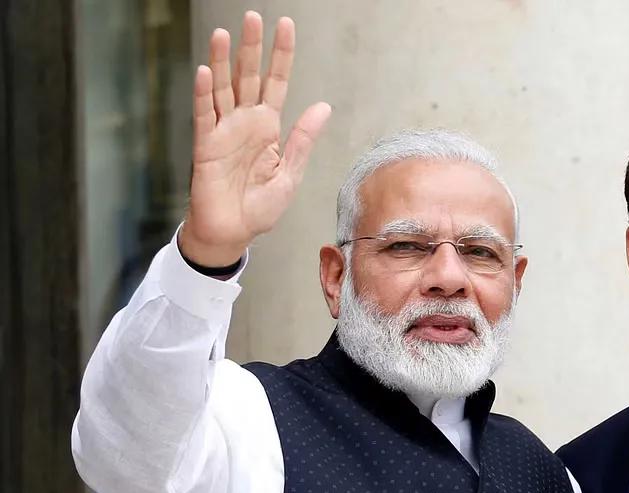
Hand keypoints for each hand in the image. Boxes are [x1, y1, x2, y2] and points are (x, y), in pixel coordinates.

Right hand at [180, 12, 331, 266]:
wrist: (234, 232)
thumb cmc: (260, 206)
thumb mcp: (290, 173)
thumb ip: (303, 139)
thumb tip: (323, 106)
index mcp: (268, 127)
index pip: (276, 82)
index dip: (281, 55)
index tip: (285, 25)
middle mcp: (245, 122)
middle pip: (248, 76)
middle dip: (251, 47)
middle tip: (252, 17)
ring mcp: (223, 131)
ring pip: (223, 88)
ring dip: (222, 61)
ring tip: (222, 33)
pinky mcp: (205, 145)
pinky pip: (203, 114)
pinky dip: (203, 93)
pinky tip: (205, 71)